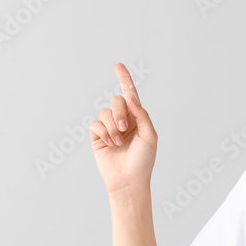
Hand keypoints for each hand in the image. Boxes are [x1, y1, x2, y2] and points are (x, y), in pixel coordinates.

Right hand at [90, 62, 157, 194]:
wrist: (129, 180)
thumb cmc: (143, 160)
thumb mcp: (150, 135)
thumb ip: (142, 115)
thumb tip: (132, 98)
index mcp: (138, 118)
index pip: (130, 95)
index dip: (124, 79)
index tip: (118, 65)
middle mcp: (123, 120)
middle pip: (116, 100)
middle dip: (119, 112)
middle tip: (124, 128)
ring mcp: (109, 128)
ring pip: (104, 111)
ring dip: (112, 126)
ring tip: (118, 142)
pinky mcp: (98, 137)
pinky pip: (95, 124)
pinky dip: (103, 132)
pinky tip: (110, 144)